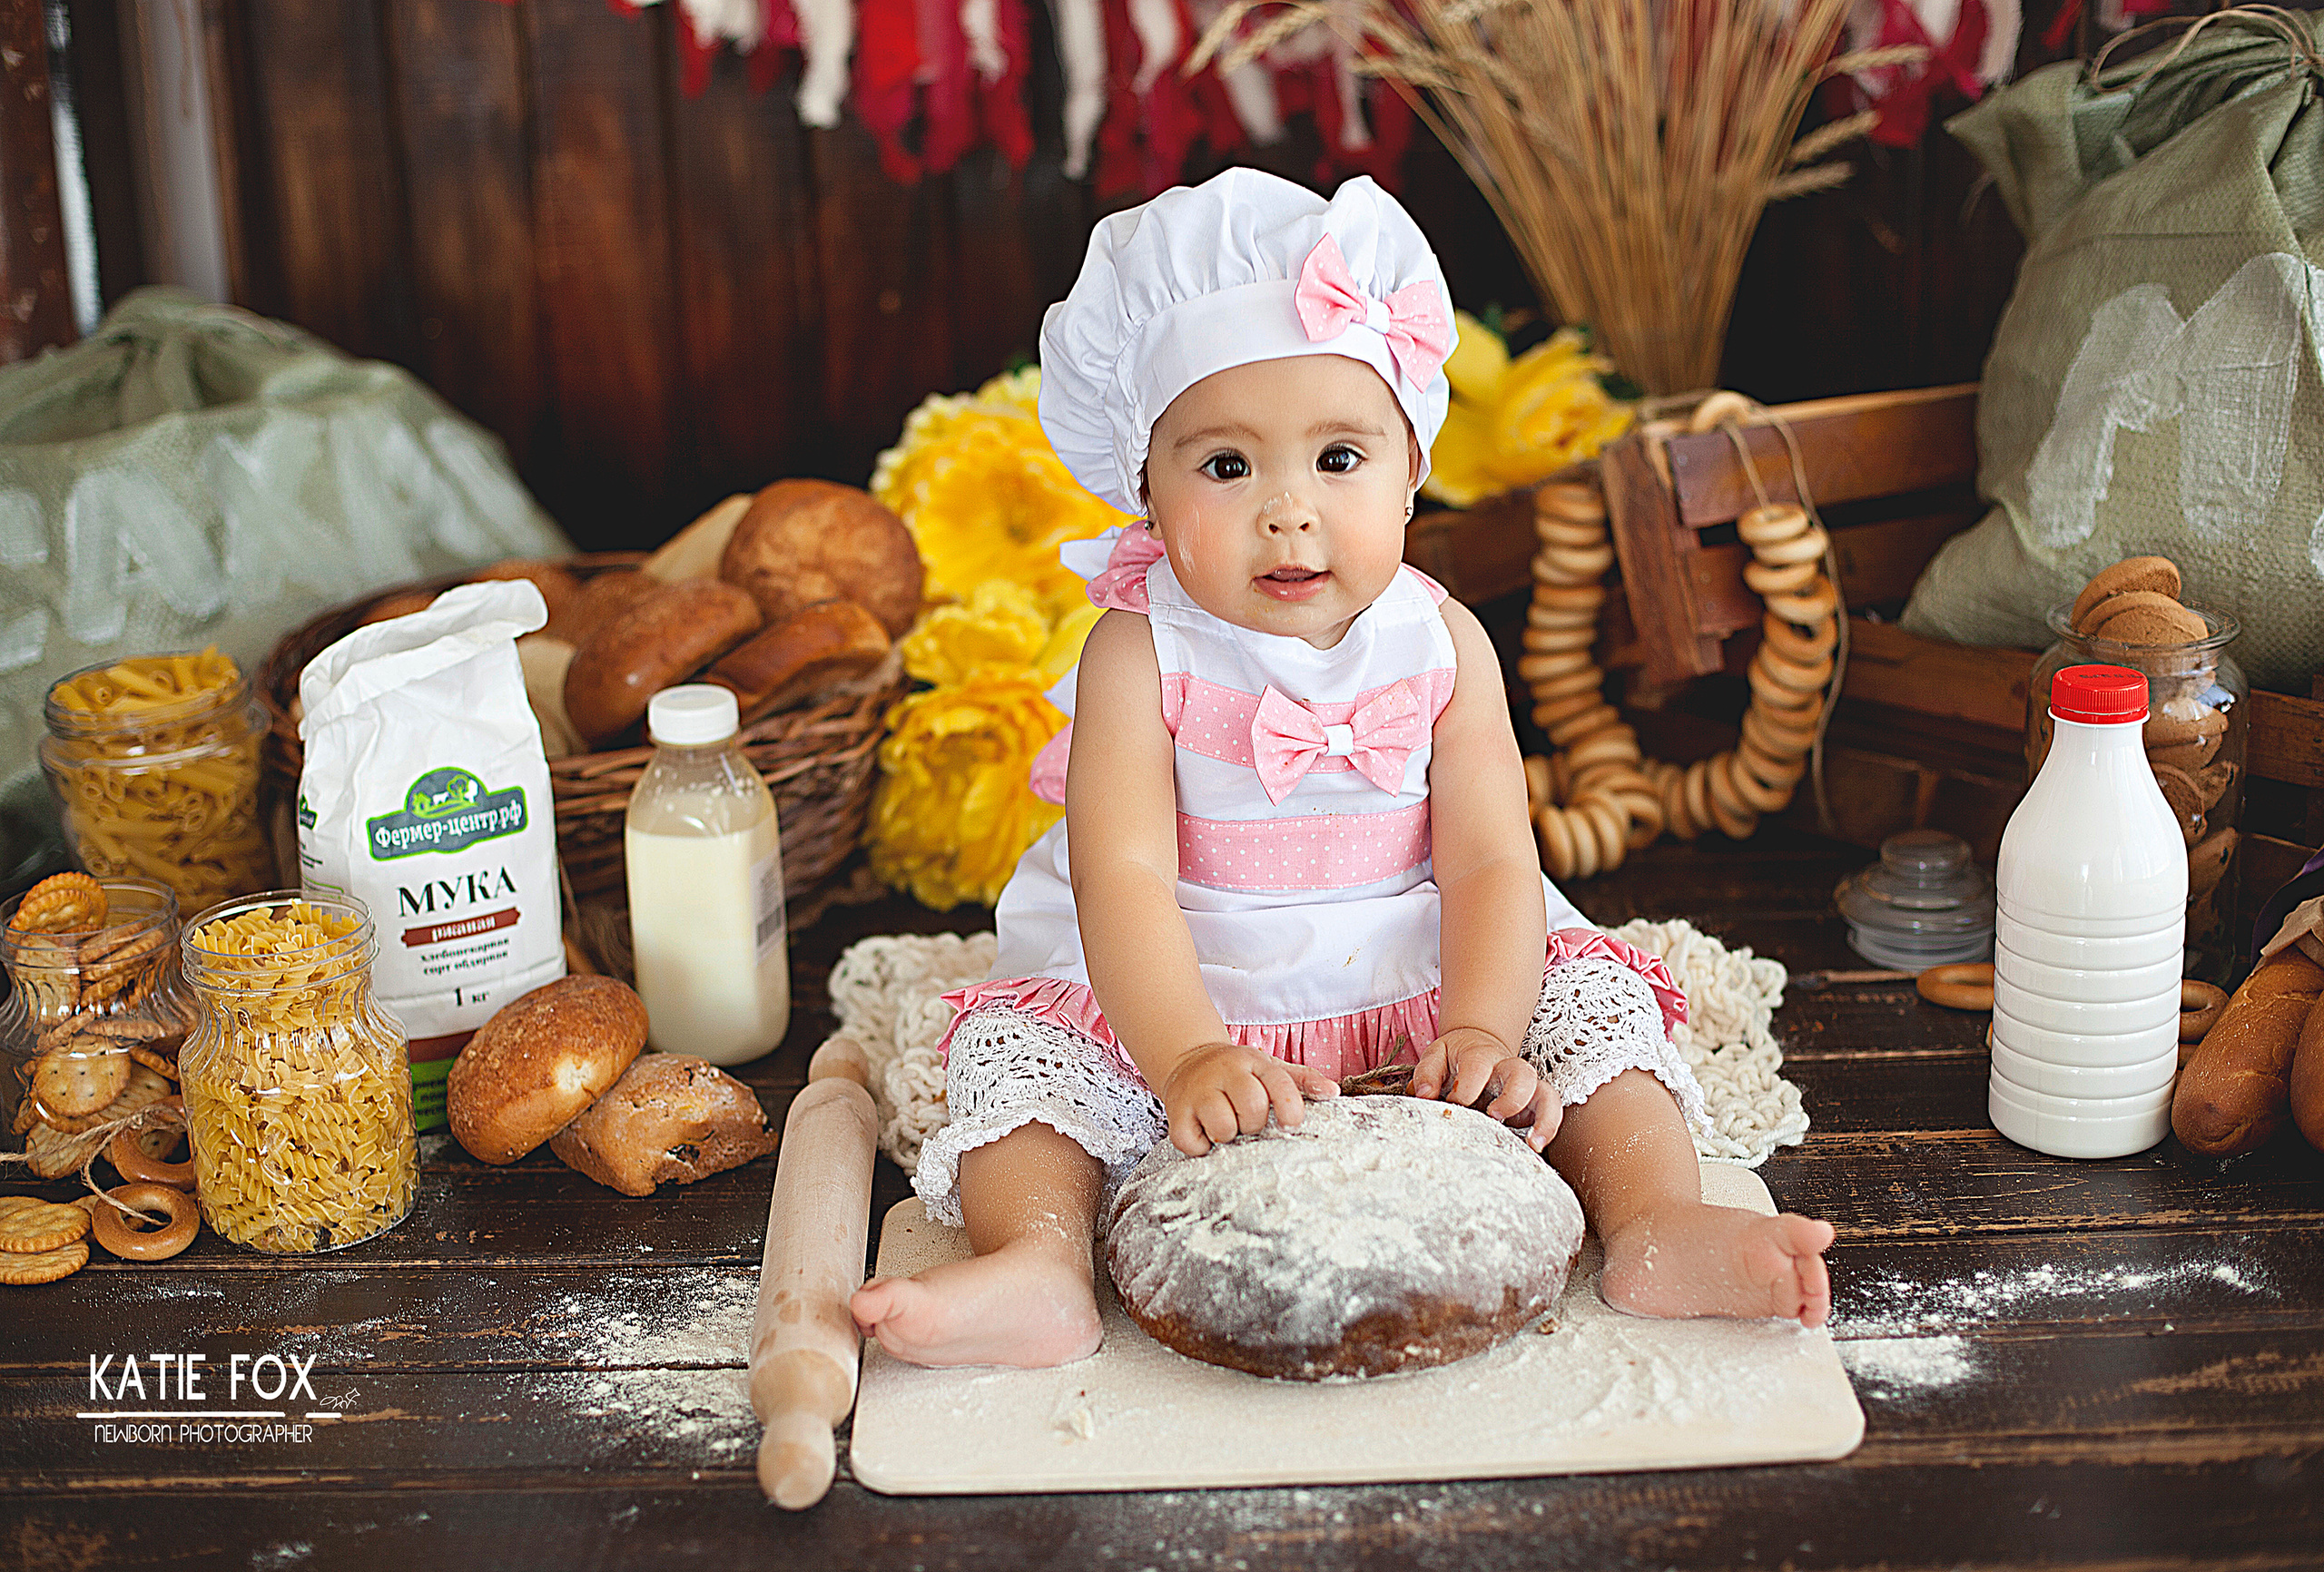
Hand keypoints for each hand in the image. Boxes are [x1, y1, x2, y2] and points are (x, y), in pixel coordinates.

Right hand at [1160, 1044, 1339, 1156]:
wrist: (1189, 1060)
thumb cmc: (1239, 1073)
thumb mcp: (1271, 1068)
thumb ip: (1303, 1080)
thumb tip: (1332, 1093)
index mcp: (1254, 1063)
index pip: (1280, 1085)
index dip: (1290, 1110)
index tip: (1289, 1123)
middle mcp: (1226, 1073)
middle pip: (1252, 1108)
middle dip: (1255, 1124)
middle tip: (1248, 1121)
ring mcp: (1199, 1091)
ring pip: (1223, 1127)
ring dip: (1229, 1135)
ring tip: (1227, 1125)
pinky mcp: (1176, 1112)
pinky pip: (1191, 1142)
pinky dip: (1200, 1147)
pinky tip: (1204, 1133)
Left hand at [1411, 1027, 1560, 1150]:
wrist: (1479, 1045)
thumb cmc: (1455, 1057)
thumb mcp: (1436, 1056)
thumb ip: (1427, 1073)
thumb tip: (1423, 1095)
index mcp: (1479, 1055)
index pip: (1478, 1066)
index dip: (1466, 1087)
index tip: (1453, 1102)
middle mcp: (1507, 1068)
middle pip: (1522, 1073)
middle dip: (1512, 1097)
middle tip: (1494, 1116)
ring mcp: (1524, 1086)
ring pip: (1546, 1093)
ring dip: (1544, 1117)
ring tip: (1533, 1143)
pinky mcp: (1533, 1102)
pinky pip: (1551, 1110)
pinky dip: (1549, 1128)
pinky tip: (1536, 1147)